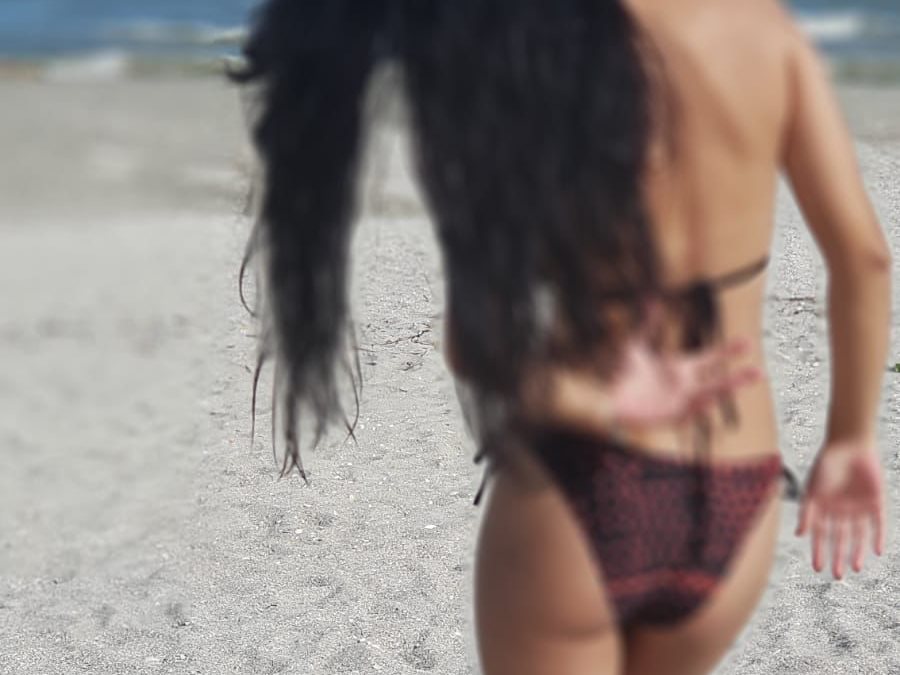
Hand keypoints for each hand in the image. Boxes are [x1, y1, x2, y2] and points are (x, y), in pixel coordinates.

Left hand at [607, 335, 760, 427]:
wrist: (612, 399)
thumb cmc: (625, 375)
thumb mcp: (636, 345)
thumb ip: (648, 325)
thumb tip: (652, 299)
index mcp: (682, 368)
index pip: (711, 358)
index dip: (729, 351)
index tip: (748, 342)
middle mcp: (686, 386)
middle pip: (718, 381)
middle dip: (738, 377)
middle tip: (760, 371)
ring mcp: (681, 403)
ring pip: (708, 397)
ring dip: (724, 392)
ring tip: (741, 390)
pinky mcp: (671, 417)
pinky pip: (688, 414)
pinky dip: (697, 408)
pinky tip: (707, 399)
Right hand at [796, 440, 885, 578]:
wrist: (850, 445)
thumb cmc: (827, 464)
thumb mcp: (812, 489)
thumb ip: (806, 512)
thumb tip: (800, 535)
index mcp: (823, 507)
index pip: (820, 535)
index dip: (819, 551)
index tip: (817, 568)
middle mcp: (841, 510)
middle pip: (840, 539)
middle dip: (838, 557)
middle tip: (837, 575)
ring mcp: (859, 508)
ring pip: (859, 536)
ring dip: (857, 551)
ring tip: (856, 568)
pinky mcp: (876, 503)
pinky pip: (877, 524)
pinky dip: (877, 537)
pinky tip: (875, 550)